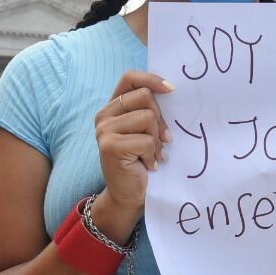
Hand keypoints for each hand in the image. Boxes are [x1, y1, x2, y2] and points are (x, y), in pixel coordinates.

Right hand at [93, 71, 174, 218]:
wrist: (127, 196)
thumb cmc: (140, 162)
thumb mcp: (144, 131)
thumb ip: (148, 111)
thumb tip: (171, 89)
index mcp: (112, 108)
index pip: (130, 78)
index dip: (151, 79)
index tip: (171, 89)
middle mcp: (103, 116)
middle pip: (145, 96)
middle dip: (160, 119)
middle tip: (161, 140)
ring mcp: (104, 131)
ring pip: (148, 118)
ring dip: (156, 140)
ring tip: (150, 154)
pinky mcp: (111, 146)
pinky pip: (146, 140)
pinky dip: (152, 154)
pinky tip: (146, 164)